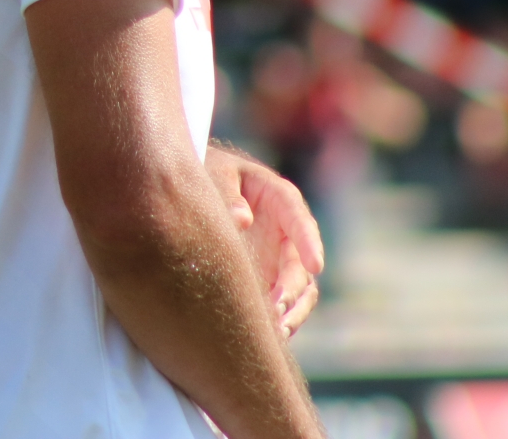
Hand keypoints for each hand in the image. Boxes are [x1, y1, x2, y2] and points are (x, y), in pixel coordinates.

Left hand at [206, 144, 323, 337]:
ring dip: (290, 311)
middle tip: (275, 308)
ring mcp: (277, 258)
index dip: (308, 241)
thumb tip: (241, 220)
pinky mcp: (267, 279)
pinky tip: (265, 337)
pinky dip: (278, 320)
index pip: (298, 216)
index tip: (316, 265)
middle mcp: (284, 231)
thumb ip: (226, 192)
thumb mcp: (215, 172)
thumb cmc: (207, 172)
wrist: (191, 188)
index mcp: (277, 197)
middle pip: (299, 263)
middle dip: (292, 288)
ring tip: (275, 332)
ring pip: (297, 290)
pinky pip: (280, 302)